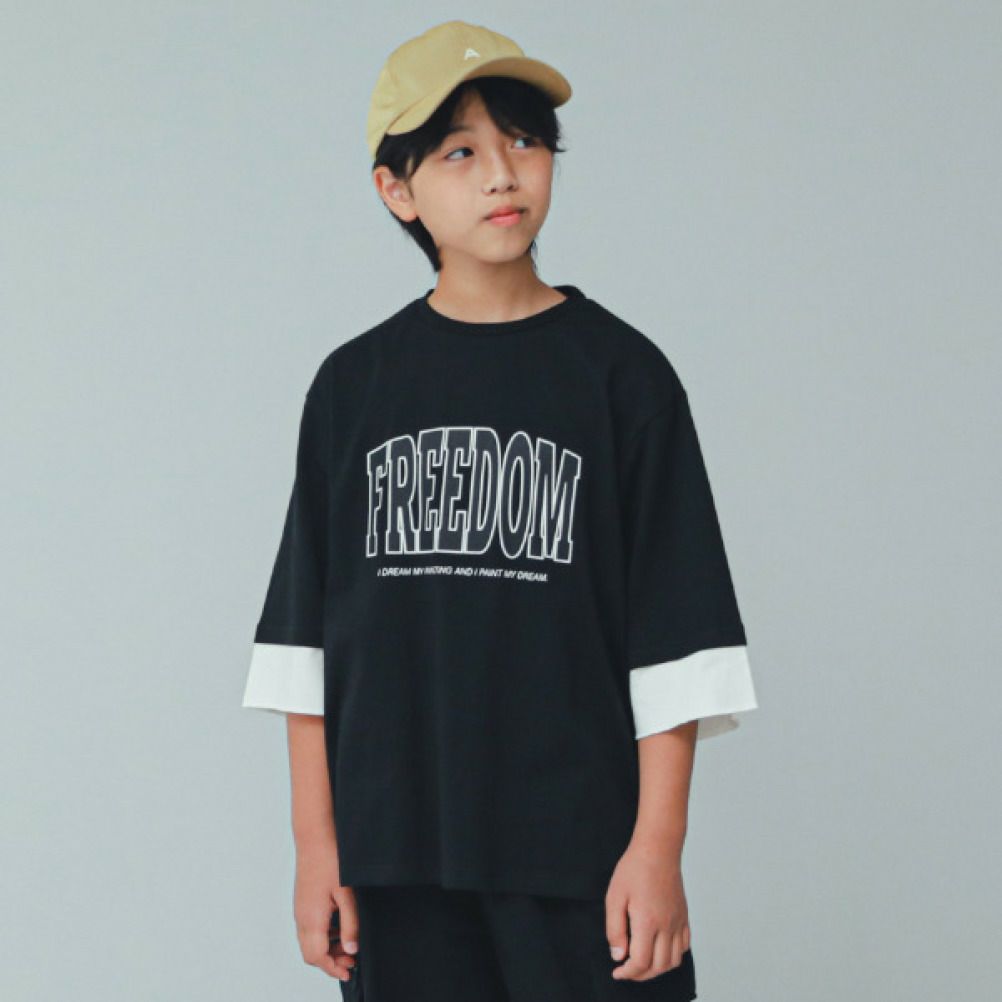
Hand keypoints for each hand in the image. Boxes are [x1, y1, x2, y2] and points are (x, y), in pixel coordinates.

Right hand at [293, 841, 359, 981]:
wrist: (314, 837)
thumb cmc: (331, 861)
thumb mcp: (347, 893)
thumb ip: (350, 924)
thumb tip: (352, 950)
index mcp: (312, 918)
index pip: (318, 957)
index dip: (333, 968)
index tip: (350, 970)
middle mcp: (301, 917)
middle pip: (310, 954)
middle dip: (330, 962)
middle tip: (352, 961)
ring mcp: (299, 909)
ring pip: (308, 942)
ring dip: (326, 950)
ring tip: (348, 946)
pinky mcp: (302, 901)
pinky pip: (308, 929)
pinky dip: (322, 936)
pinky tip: (338, 927)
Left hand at [604, 843, 690, 981]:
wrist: (658, 849)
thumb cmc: (634, 869)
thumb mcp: (614, 897)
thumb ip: (614, 929)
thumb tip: (618, 955)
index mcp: (648, 922)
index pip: (641, 962)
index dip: (628, 973)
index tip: (617, 971)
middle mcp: (667, 926)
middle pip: (658, 966)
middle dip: (641, 975)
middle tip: (627, 970)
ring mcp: (678, 921)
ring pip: (674, 960)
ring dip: (658, 968)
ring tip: (642, 963)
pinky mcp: (684, 915)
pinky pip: (684, 945)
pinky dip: (673, 955)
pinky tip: (660, 949)